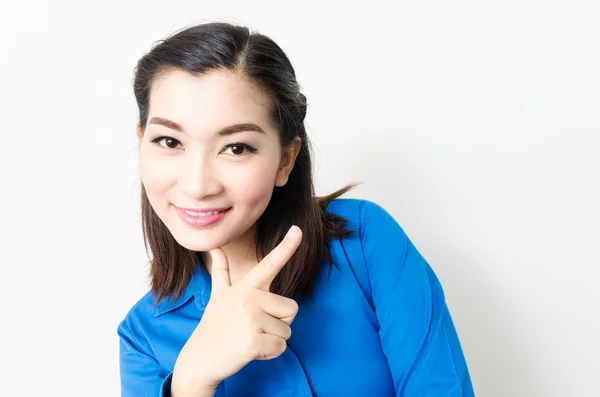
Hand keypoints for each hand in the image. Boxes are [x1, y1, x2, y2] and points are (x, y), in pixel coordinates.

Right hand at [171, 225, 301, 395]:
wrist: (199, 360)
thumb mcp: (218, 295)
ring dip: (273, 340)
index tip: (297, 230)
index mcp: (245, 287)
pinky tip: (250, 351)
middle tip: (253, 328)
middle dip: (279, 323)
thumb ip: (222, 271)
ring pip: (287, 330)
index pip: (269, 264)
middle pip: (292, 309)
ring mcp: (251, 319)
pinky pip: (281, 347)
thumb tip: (215, 247)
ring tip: (248, 338)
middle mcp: (249, 299)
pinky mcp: (254, 341)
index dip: (286, 247)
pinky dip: (270, 354)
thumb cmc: (214, 326)